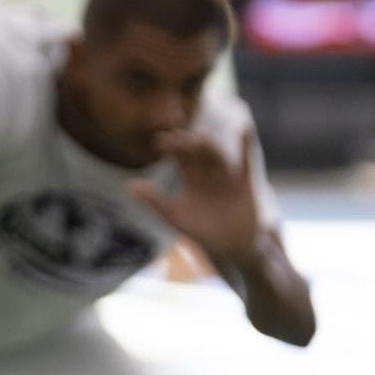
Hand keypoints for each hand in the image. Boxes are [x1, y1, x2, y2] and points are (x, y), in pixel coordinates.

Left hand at [128, 126, 263, 266]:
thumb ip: (155, 200)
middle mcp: (207, 170)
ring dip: (208, 146)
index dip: (170, 144)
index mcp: (190, 175)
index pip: (179, 154)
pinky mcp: (243, 183)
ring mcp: (225, 175)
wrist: (231, 247)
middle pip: (196, 150)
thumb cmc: (202, 230)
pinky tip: (244, 128)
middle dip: (186, 142)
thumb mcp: (175, 216)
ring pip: (216, 154)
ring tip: (199, 138)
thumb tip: (128, 186)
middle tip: (174, 137)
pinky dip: (245, 145)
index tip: (158, 141)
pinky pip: (245, 161)